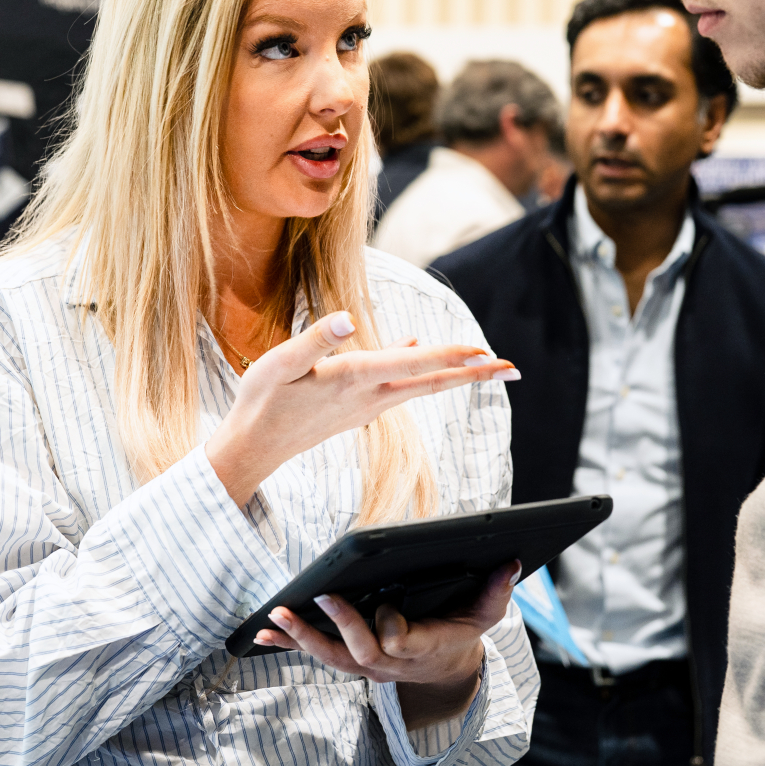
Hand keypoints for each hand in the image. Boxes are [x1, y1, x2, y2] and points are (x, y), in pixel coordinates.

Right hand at [204, 310, 518, 507]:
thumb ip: (317, 339)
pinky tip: (418, 350)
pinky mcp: (356, 408)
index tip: (484, 351)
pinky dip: (417, 369)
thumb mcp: (279, 363)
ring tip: (485, 365)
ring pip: (420, 387)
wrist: (251, 449)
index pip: (413, 365)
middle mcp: (368, 396)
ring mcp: (365, 406)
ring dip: (455, 375)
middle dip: (474, 374)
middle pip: (432, 383)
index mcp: (353, 380)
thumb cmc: (260, 403)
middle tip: (514, 369)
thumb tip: (347, 316)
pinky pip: (398, 386)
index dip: (450, 355)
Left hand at [253, 560, 521, 727]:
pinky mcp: (350, 661)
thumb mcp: (486, 615)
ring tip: (274, 618)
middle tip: (320, 597)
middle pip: (358, 651)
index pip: (401, 641)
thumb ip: (498, 592)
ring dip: (301, 638)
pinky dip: (289, 645)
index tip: (389, 607)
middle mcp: (389, 663)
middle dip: (339, 624)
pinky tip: (262, 634)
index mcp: (421, 647)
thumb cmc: (461, 633)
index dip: (393, 627)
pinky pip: (316, 655)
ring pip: (330, 657)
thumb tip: (510, 562)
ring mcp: (366, 666)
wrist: (444, 671)